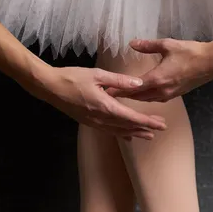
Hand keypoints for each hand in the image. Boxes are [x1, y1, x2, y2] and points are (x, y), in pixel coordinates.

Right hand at [43, 67, 167, 139]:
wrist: (50, 88)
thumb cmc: (73, 78)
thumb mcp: (98, 75)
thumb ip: (119, 80)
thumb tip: (139, 83)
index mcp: (105, 106)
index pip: (131, 117)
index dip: (147, 121)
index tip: (161, 124)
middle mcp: (101, 118)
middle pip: (128, 126)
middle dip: (145, 128)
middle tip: (162, 128)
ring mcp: (94, 122)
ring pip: (119, 131)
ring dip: (135, 133)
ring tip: (149, 135)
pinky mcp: (89, 122)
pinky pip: (109, 131)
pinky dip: (121, 133)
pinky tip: (128, 136)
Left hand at [107, 37, 212, 101]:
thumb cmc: (191, 52)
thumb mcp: (167, 45)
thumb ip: (148, 46)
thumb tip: (131, 43)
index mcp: (157, 79)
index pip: (132, 87)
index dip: (118, 89)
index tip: (105, 91)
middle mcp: (162, 90)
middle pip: (137, 97)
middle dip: (123, 96)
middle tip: (109, 96)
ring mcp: (170, 94)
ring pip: (147, 99)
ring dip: (135, 98)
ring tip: (123, 97)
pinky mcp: (176, 94)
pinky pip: (156, 99)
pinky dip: (147, 98)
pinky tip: (143, 94)